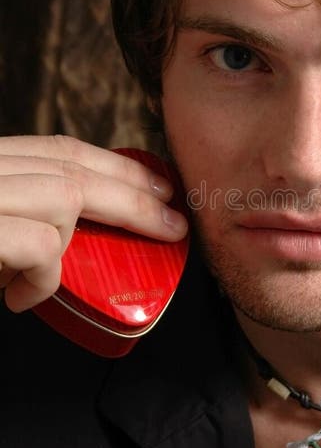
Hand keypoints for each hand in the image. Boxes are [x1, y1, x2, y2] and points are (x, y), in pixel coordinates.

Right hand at [0, 135, 188, 311]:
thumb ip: (19, 218)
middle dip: (135, 199)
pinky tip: (19, 298)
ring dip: (77, 243)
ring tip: (48, 282)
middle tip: (173, 226)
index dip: (116, 167)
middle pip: (75, 171)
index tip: (158, 186)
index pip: (60, 149)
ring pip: (67, 199)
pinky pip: (41, 246)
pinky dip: (43, 280)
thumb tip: (66, 243)